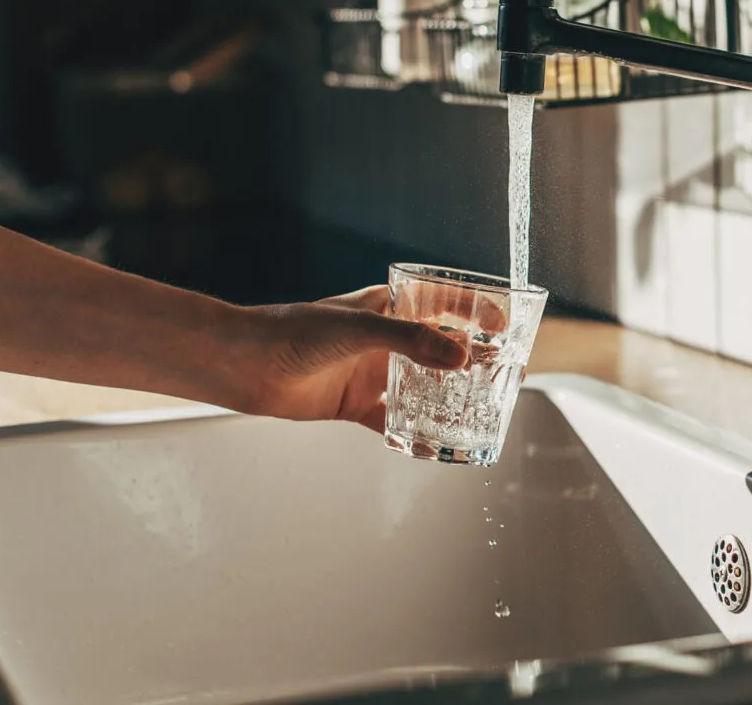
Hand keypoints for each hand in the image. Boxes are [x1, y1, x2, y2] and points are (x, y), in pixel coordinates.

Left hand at [235, 285, 497, 432]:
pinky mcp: (355, 405)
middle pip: (440, 349)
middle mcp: (385, 340)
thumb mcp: (359, 328)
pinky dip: (411, 436)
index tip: (505, 327)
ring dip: (449, 399)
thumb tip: (460, 358)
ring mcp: (372, 373)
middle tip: (506, 375)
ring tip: (480, 412)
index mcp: (388, 307)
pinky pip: (392, 423)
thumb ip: (410, 341)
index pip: (443, 303)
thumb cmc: (294, 331)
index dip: (477, 312)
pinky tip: (432, 448)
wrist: (245, 364)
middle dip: (474, 361)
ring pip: (423, 387)